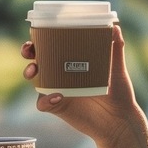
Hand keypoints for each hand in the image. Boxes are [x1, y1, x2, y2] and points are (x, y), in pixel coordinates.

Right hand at [21, 24, 140, 145]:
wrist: (119, 121)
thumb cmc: (119, 94)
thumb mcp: (117, 68)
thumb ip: (116, 48)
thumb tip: (116, 27)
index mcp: (72, 62)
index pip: (52, 46)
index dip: (41, 38)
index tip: (38, 32)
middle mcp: (61, 75)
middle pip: (37, 59)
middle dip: (28, 52)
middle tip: (30, 50)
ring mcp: (57, 90)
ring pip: (34, 79)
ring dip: (29, 71)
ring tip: (34, 70)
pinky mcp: (57, 107)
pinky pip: (42, 103)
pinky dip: (45, 99)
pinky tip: (57, 96)